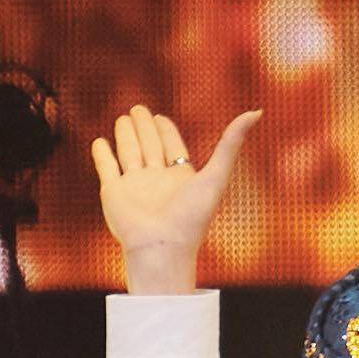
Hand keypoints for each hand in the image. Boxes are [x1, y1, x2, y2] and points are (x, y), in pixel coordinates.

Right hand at [90, 105, 257, 298]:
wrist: (162, 249)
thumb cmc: (191, 218)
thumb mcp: (217, 175)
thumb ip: (232, 143)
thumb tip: (257, 112)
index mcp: (180, 177)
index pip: (172, 146)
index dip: (166, 130)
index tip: (160, 117)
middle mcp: (157, 180)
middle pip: (150, 146)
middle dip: (144, 127)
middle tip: (138, 109)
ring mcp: (134, 186)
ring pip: (128, 152)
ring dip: (126, 135)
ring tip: (123, 119)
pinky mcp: (113, 192)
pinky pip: (106, 168)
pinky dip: (102, 155)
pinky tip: (100, 142)